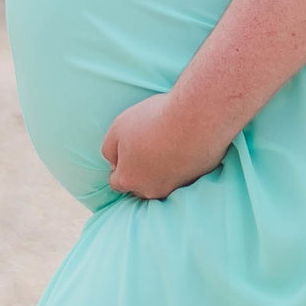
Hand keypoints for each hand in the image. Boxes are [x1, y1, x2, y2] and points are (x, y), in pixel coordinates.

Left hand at [100, 91, 220, 201]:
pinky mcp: (197, 178)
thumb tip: (114, 162)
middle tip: (147, 148)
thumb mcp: (118, 128)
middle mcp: (151, 190)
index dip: (119, 166)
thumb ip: (109, 149)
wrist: (196, 116)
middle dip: (140, 172)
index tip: (126, 151)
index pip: (116, 182)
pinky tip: (183, 145)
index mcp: (129, 179)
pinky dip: (181, 164)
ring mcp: (175, 186)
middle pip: (140, 186)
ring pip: (163, 182)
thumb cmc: (153, 120)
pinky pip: (184, 175)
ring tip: (166, 145)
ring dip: (162, 169)